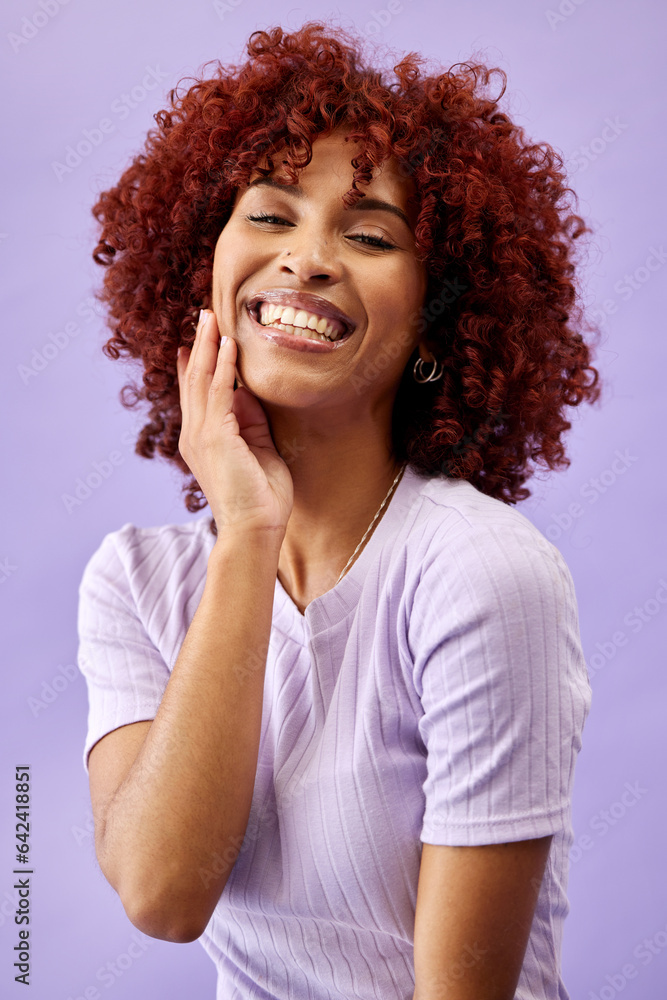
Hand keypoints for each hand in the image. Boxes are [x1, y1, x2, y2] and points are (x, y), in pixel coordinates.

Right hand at [176, 309, 293, 535]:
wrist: (255, 529)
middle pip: (192, 378)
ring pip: (200, 379)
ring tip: (210, 316)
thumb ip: (251, 420)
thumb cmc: (261, 496)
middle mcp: (195, 434)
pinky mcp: (215, 437)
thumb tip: (248, 392)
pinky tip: (227, 344)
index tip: (200, 335)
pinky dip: (222, 366)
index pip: (196, 391)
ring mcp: (201, 435)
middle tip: (202, 314)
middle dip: (198, 344)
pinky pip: (217, 392)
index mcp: (202, 438)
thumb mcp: (258, 448)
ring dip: (206, 345)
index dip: (196, 361)